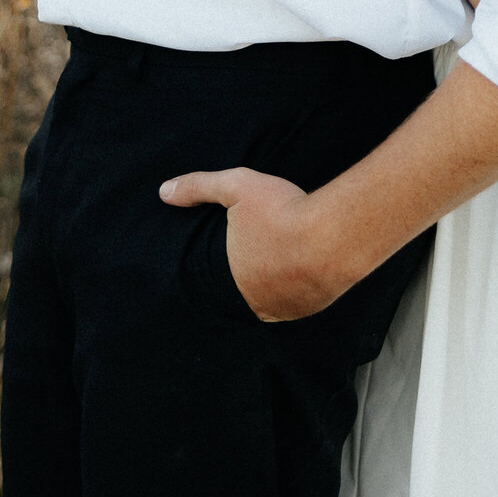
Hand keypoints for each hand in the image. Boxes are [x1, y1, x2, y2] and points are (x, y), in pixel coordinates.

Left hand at [159, 167, 342, 321]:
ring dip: (277, 284)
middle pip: (249, 290)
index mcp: (233, 278)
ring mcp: (286, 309)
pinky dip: (299, 290)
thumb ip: (199, 187)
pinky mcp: (312, 309)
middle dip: (256, 272)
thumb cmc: (284, 210)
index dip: (234, 260)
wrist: (334, 235)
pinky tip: (304, 270)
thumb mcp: (237, 187)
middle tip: (268, 250)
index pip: (222, 278)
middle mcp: (256, 302)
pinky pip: (298, 303)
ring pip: (274, 299)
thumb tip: (164, 192)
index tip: (245, 246)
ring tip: (285, 260)